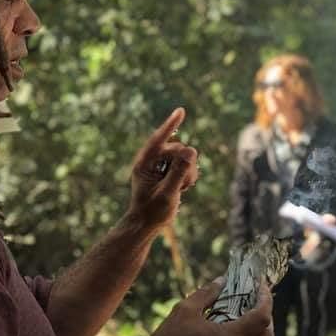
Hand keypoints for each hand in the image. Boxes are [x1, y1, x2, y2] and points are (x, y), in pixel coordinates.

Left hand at [127, 107, 198, 229]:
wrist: (147, 224)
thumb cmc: (152, 212)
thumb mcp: (167, 193)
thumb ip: (179, 172)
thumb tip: (191, 150)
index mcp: (144, 164)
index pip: (159, 140)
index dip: (170, 125)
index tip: (181, 111)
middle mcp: (152, 161)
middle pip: (178, 149)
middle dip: (186, 164)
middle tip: (184, 185)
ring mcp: (161, 165)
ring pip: (184, 156)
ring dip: (188, 171)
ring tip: (182, 189)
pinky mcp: (169, 171)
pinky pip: (187, 164)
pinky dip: (189, 175)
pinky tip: (184, 188)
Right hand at [141, 279, 273, 335]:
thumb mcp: (185, 309)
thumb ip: (208, 293)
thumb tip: (223, 281)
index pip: (262, 318)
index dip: (266, 299)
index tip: (261, 287)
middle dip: (267, 318)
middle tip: (256, 303)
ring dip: (255, 332)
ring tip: (242, 316)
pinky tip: (228, 333)